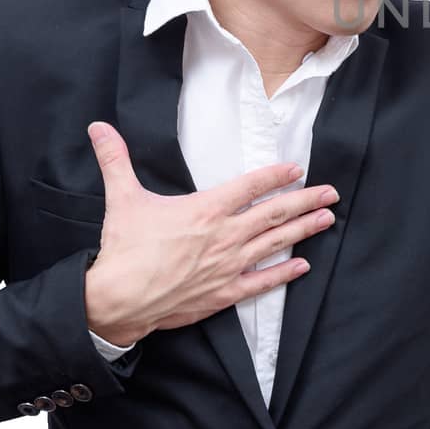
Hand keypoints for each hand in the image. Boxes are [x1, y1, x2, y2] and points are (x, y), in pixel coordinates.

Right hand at [81, 120, 340, 344]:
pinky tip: (302, 266)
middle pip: (274, 214)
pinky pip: (261, 282)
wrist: (117, 300)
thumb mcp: (122, 198)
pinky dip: (284, 274)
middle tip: (331, 193)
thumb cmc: (123, 249)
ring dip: (303, 230)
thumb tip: (98, 127)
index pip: (250, 186)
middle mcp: (225, 236)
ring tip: (326, 219)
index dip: (276, 176)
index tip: (297, 169)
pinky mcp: (223, 293)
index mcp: (206, 210)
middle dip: (305, 201)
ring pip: (274, 244)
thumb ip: (115, 160)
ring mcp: (228, 266)